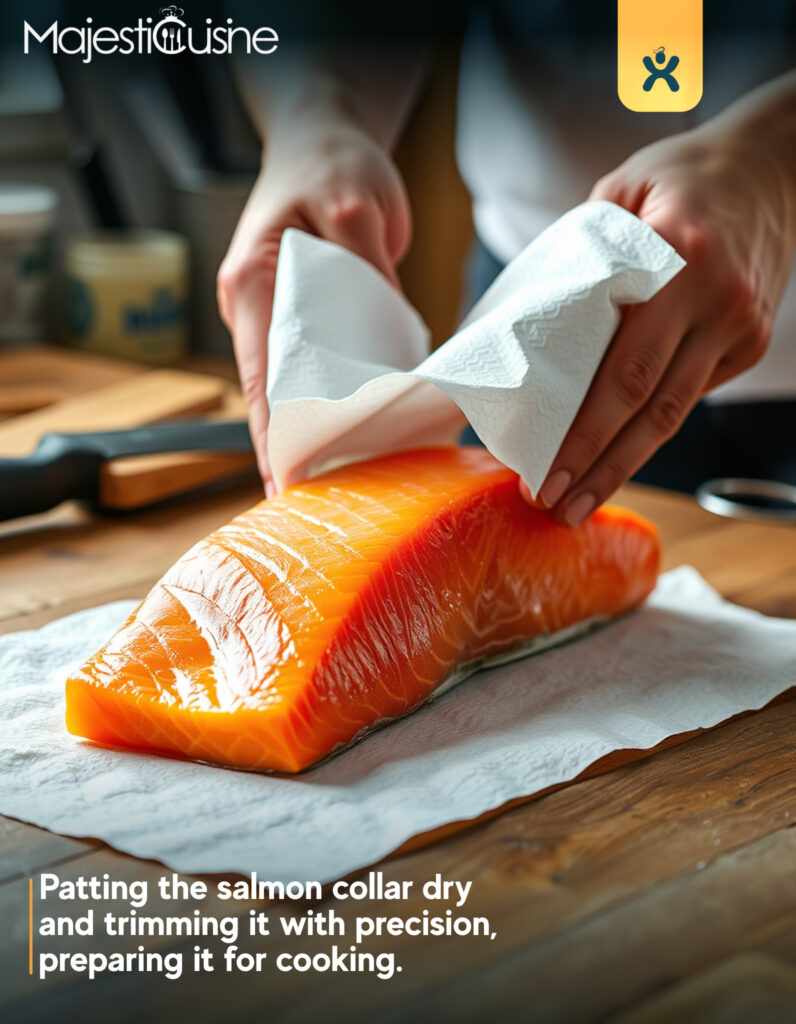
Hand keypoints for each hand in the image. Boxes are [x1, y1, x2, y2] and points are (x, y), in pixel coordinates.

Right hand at [217, 116, 410, 490]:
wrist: (326, 140)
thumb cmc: (332, 163)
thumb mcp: (354, 202)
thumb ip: (367, 262)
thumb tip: (384, 329)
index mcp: (254, 282)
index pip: (258, 375)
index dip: (271, 434)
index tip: (282, 482)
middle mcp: (257, 305)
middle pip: (270, 392)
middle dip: (290, 446)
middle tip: (316, 500)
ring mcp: (280, 315)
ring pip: (293, 385)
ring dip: (313, 430)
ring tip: (339, 481)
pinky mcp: (308, 317)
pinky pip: (318, 367)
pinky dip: (335, 401)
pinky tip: (359, 433)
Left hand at [531, 116, 795, 524]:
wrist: (772, 167)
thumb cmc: (681, 178)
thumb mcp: (620, 191)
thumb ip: (580, 256)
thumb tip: (529, 329)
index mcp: (678, 261)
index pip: (624, 372)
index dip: (584, 434)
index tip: (543, 472)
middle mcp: (716, 302)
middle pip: (650, 410)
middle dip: (598, 468)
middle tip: (552, 506)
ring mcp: (740, 327)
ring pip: (674, 415)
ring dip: (624, 466)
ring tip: (579, 503)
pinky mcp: (749, 343)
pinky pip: (690, 394)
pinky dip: (649, 428)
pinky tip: (615, 454)